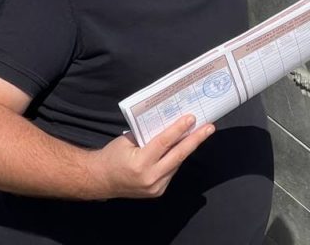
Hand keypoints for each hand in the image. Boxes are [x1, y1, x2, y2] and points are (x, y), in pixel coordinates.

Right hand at [91, 115, 214, 198]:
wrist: (100, 181)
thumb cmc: (112, 156)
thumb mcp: (127, 141)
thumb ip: (147, 135)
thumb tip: (169, 123)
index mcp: (139, 163)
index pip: (164, 143)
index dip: (179, 129)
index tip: (192, 118)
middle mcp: (149, 177)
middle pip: (178, 155)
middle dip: (196, 139)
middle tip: (209, 127)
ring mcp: (155, 187)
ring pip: (177, 163)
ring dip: (188, 147)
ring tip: (200, 132)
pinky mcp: (158, 192)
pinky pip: (172, 171)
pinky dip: (177, 158)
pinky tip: (183, 147)